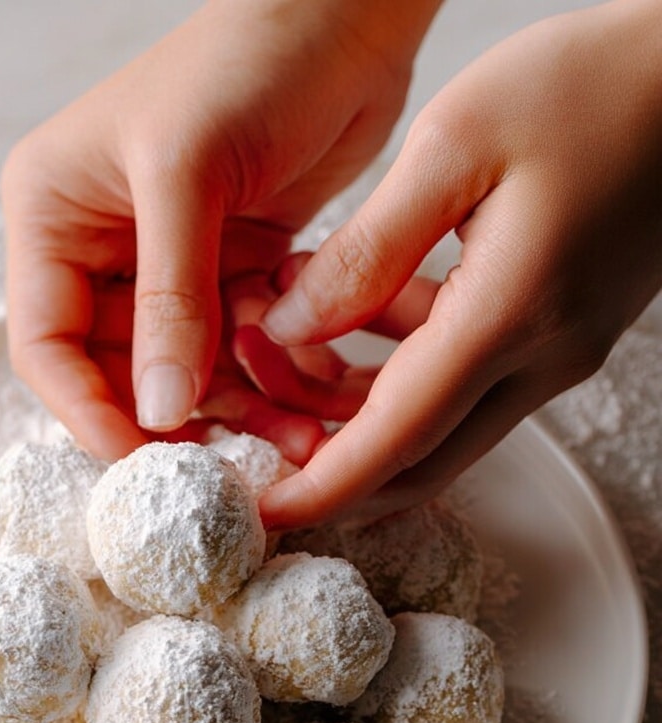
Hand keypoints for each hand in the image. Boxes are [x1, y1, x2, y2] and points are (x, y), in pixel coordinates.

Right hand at [0, 0, 439, 463]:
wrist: (346, 14)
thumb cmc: (247, 60)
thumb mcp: (188, 175)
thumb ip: (169, 297)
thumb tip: (156, 413)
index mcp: (52, 216)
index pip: (47, 346)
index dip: (89, 413)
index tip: (145, 463)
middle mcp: (100, 247)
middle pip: (119, 373)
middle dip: (177, 421)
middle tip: (232, 465)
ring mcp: (168, 265)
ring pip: (186, 373)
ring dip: (238, 410)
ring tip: (299, 439)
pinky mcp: (229, 272)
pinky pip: (239, 351)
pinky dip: (273, 378)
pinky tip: (313, 398)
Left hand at [253, 0, 661, 526]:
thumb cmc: (592, 82)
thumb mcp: (456, 143)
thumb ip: (366, 251)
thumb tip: (290, 329)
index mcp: (510, 316)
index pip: (396, 442)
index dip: (322, 488)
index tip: (264, 512)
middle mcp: (541, 358)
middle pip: (419, 461)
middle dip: (331, 471)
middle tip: (256, 447)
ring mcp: (558, 353)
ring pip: (439, 428)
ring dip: (357, 417)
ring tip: (281, 360)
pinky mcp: (560, 333)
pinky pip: (467, 384)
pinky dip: (400, 375)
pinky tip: (353, 319)